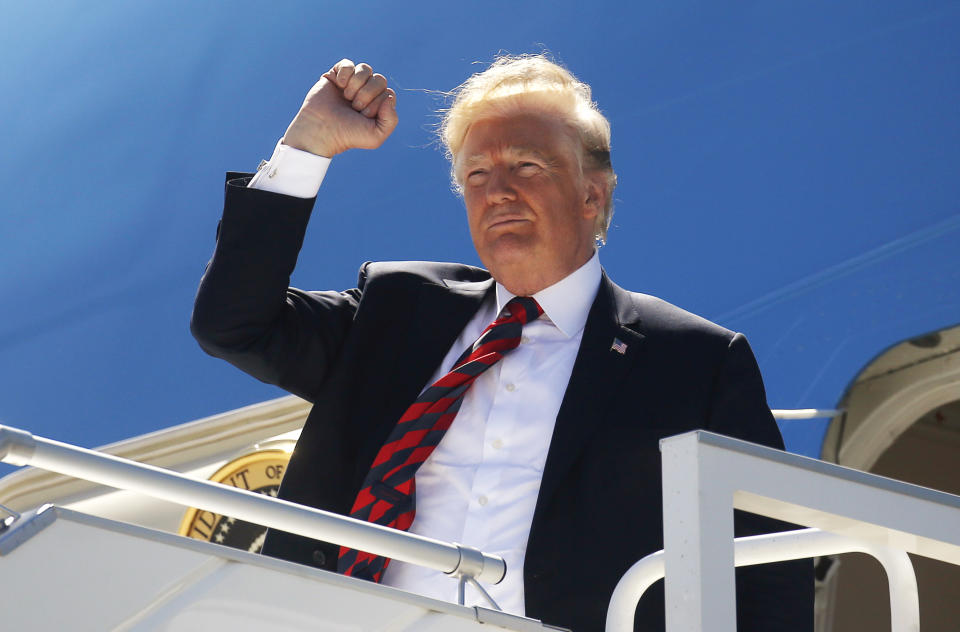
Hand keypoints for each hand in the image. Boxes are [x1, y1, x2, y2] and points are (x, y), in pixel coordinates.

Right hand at [282, 59, 397, 156]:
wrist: (321, 131)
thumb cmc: (348, 135)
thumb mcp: (376, 136)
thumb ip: (391, 120)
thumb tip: (389, 96)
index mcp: (378, 105)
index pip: (388, 93)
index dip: (377, 104)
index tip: (363, 116)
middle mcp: (367, 92)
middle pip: (380, 79)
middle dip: (367, 94)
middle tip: (355, 107)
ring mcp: (352, 83)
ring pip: (365, 69)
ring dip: (356, 84)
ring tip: (346, 98)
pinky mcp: (336, 75)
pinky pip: (348, 64)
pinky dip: (345, 73)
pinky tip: (339, 85)